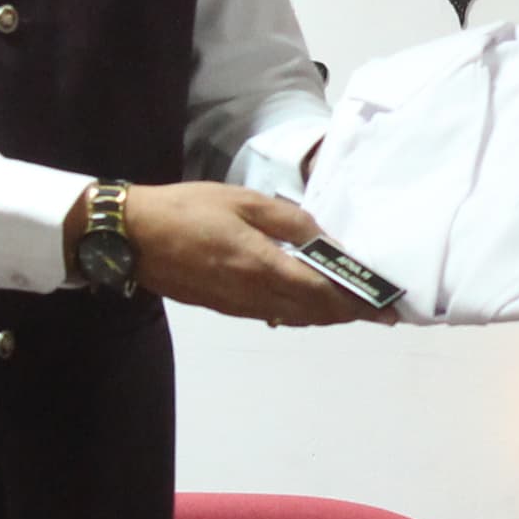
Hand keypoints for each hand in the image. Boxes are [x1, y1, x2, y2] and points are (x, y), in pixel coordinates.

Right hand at [111, 182, 368, 326]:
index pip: (323, 293)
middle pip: (313, 312)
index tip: (385, 307)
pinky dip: (297, 313)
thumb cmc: (188, 210)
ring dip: (324, 316)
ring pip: (294, 318)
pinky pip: (272, 316)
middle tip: (377, 311)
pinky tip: (305, 304)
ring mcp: (238, 306)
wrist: (132, 237)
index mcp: (263, 266)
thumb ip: (288, 220)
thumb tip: (323, 239)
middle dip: (348, 313)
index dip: (357, 302)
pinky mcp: (224, 307)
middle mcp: (255, 295)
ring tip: (349, 308)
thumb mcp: (243, 201)